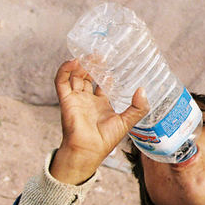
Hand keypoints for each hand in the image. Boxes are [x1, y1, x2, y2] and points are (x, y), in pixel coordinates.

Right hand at [50, 60, 148, 184]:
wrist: (88, 151)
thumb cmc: (105, 140)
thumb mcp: (127, 122)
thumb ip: (138, 107)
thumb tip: (143, 89)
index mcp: (101, 103)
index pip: (103, 83)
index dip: (107, 72)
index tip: (114, 61)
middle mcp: (88, 99)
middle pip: (88, 76)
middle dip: (93, 64)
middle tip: (101, 53)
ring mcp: (76, 99)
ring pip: (75, 76)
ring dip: (81, 64)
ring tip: (90, 54)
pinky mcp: (66, 100)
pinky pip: (61, 82)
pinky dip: (65, 70)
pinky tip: (74, 61)